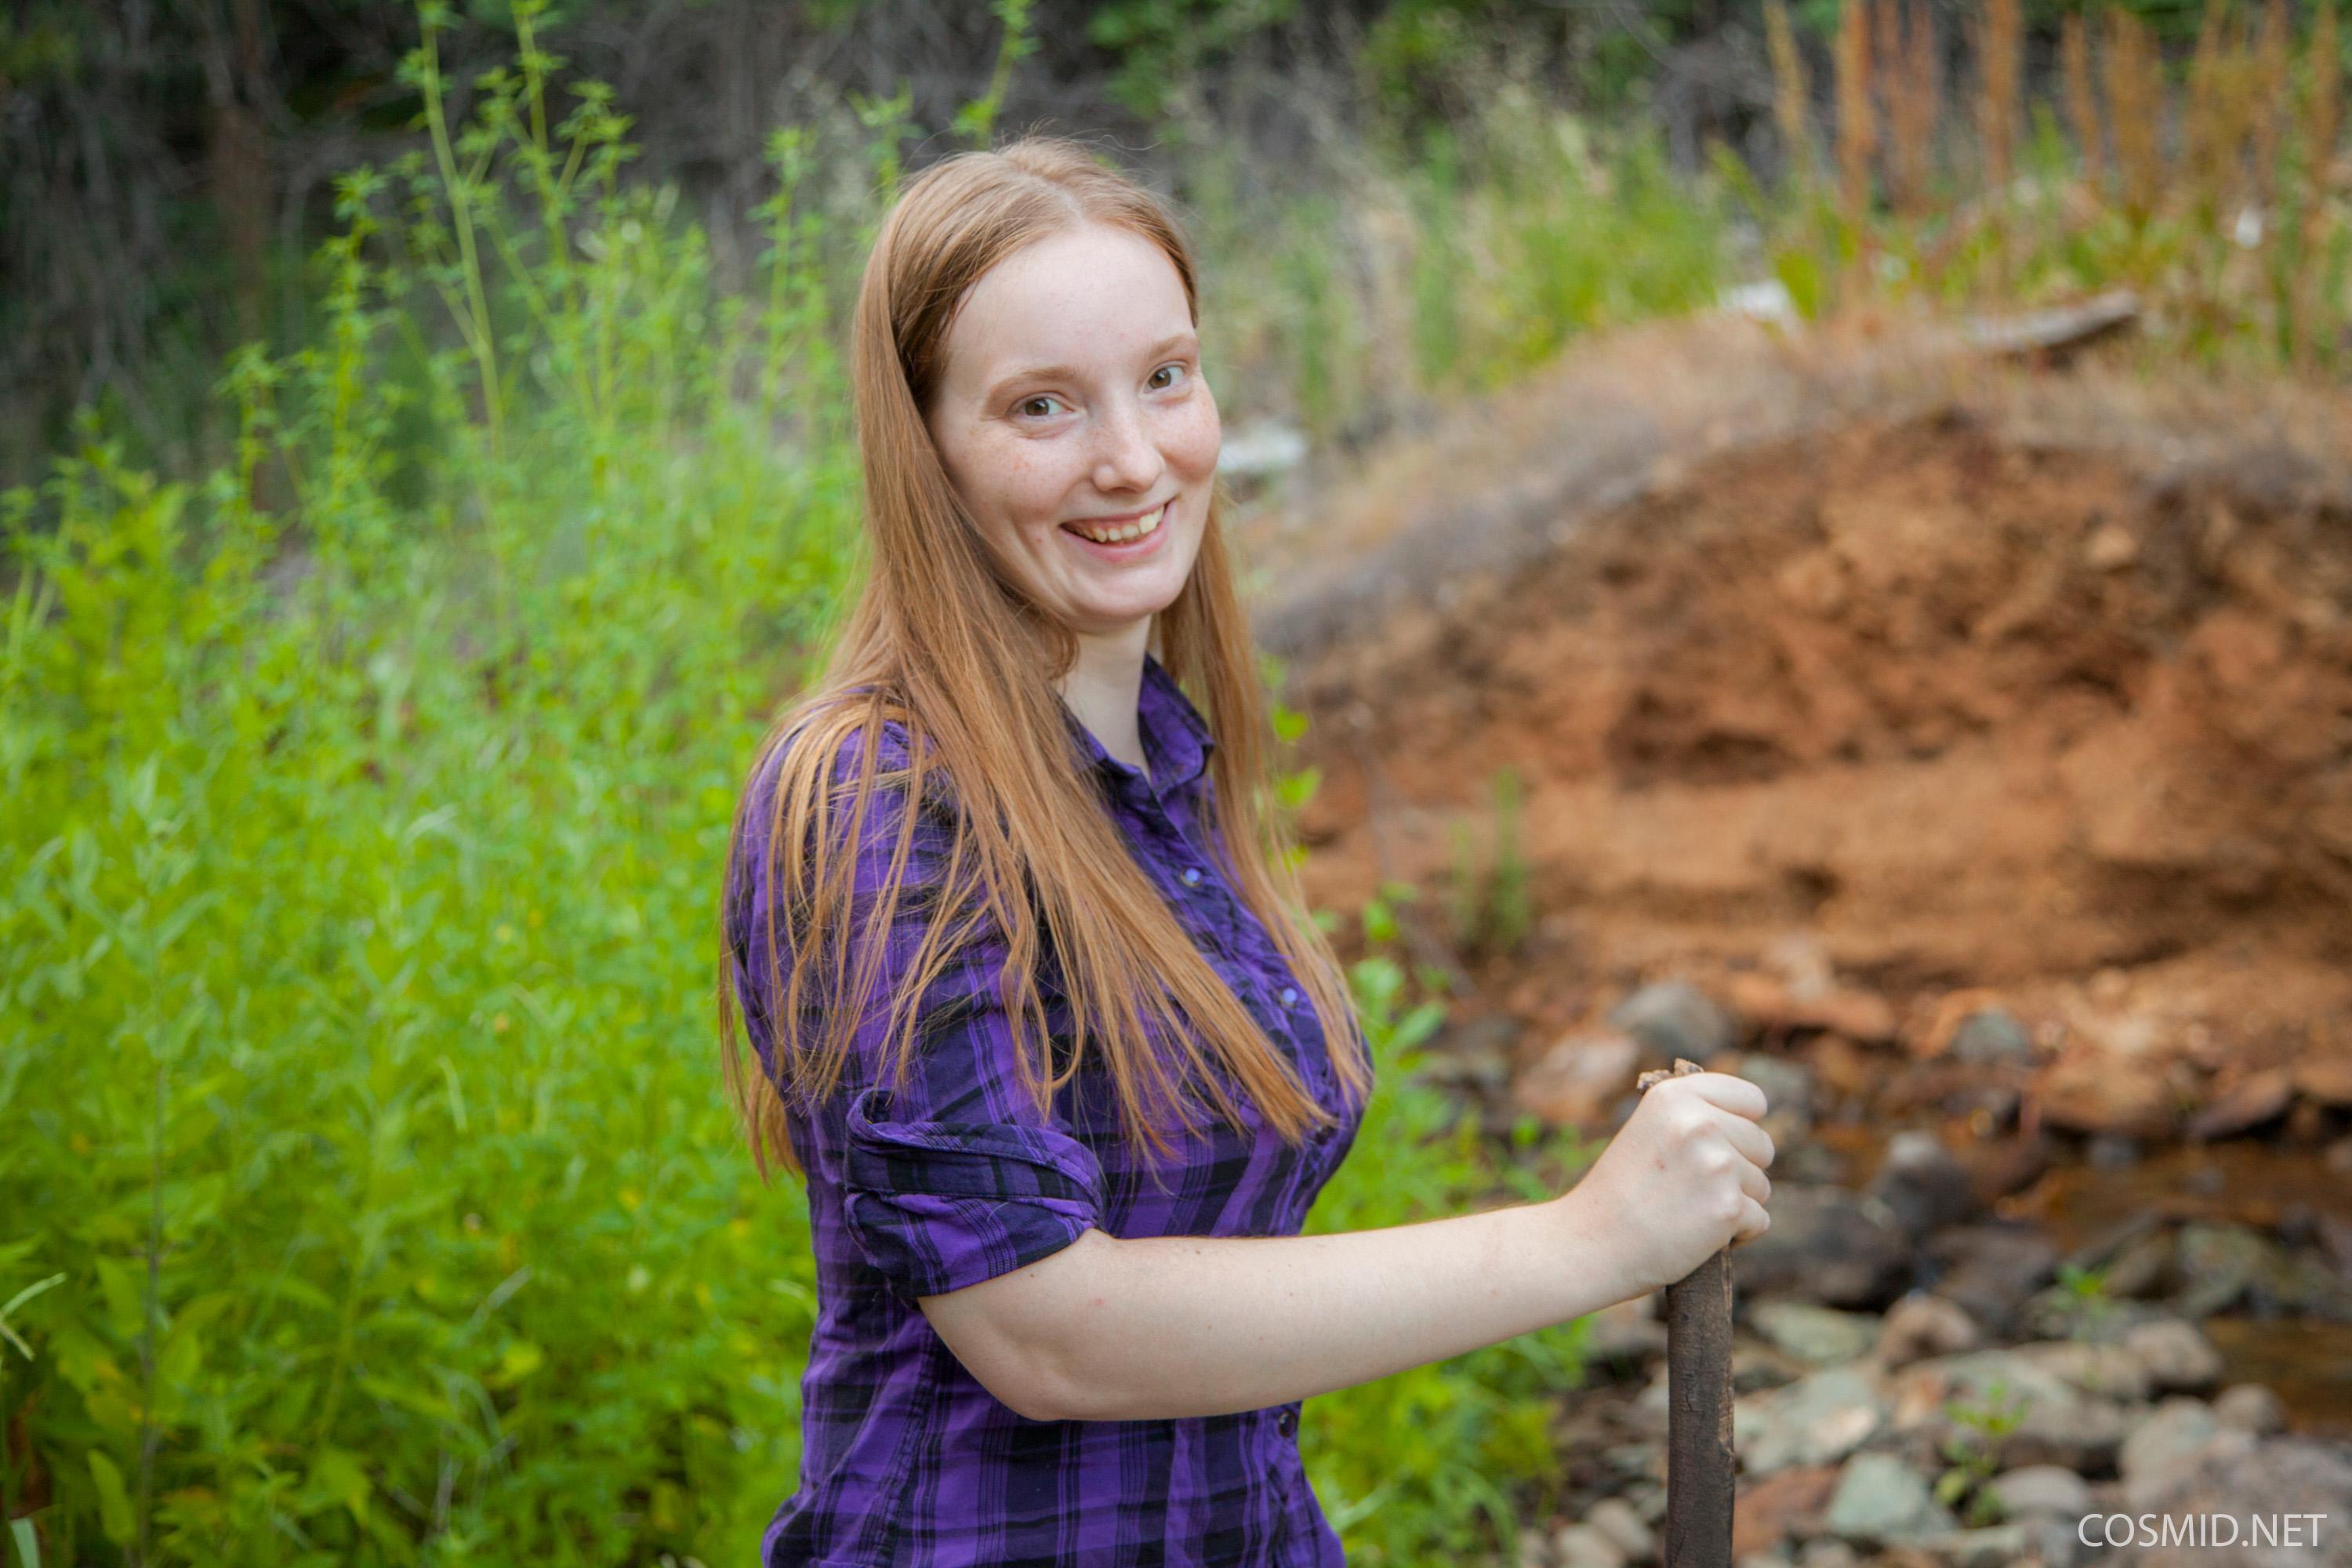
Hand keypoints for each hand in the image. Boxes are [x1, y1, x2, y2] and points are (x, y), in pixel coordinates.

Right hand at [1553, 1070, 1775, 1299]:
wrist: (1592, 1242)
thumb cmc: (1620, 1191)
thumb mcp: (1649, 1129)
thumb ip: (1695, 1117)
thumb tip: (1752, 1122)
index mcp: (1676, 1096)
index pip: (1753, 1100)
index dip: (1742, 1126)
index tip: (1720, 1145)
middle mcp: (1699, 1122)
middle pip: (1762, 1145)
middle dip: (1740, 1170)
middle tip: (1693, 1188)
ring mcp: (1716, 1165)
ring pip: (1762, 1186)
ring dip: (1735, 1202)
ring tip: (1689, 1211)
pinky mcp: (1727, 1207)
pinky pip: (1759, 1220)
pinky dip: (1737, 1234)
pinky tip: (1699, 1235)